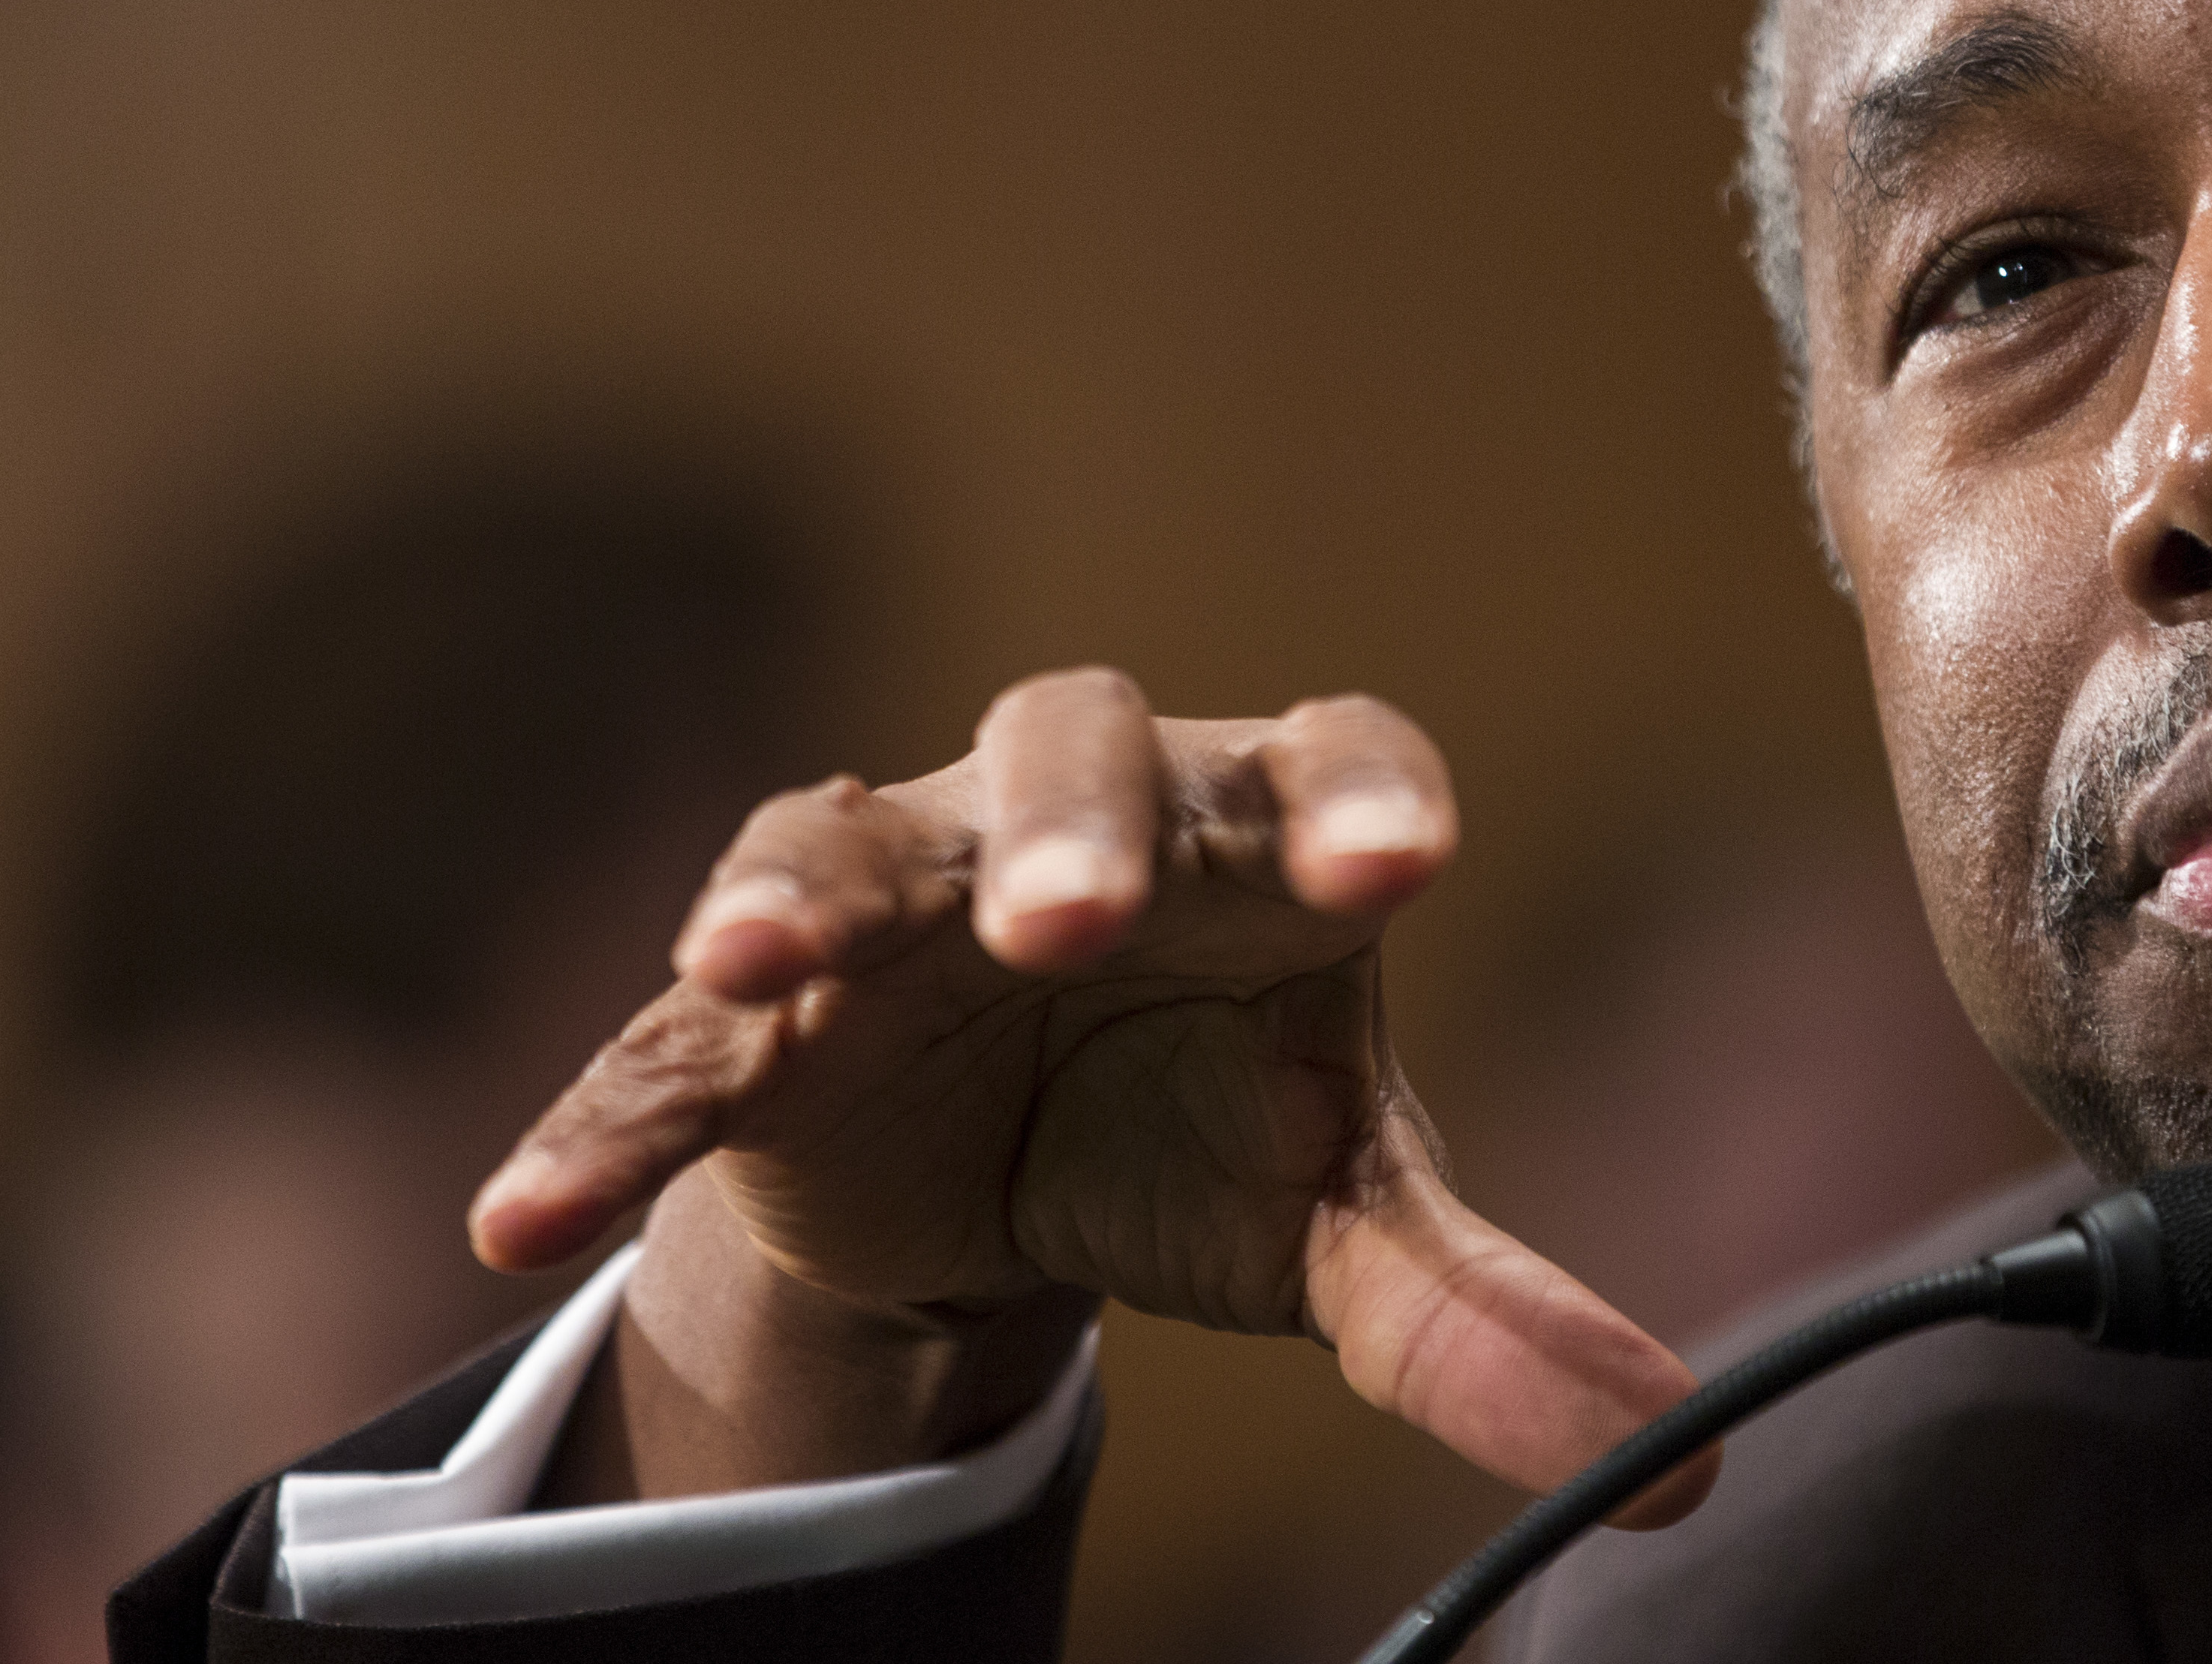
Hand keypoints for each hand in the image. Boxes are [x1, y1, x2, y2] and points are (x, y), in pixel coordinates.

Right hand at [468, 669, 1709, 1520]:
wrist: (1007, 1157)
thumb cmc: (1205, 1133)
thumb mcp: (1344, 1228)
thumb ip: (1484, 1319)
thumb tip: (1689, 1463)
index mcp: (1262, 836)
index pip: (1335, 761)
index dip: (1362, 796)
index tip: (1405, 865)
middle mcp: (1080, 819)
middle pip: (1072, 747)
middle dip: (1060, 826)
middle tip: (1061, 917)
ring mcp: (900, 897)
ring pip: (842, 840)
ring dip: (795, 892)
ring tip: (748, 958)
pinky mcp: (762, 1019)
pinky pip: (670, 1049)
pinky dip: (604, 1120)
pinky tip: (522, 1222)